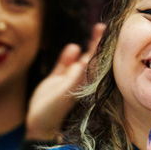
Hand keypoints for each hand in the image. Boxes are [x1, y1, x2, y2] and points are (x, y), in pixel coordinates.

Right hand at [25, 22, 105, 140]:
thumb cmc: (53, 111)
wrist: (38, 122)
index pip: (98, 63)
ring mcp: (69, 79)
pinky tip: (73, 48)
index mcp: (86, 84)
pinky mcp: (57, 79)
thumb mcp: (63, 94)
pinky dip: (68, 56)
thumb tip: (82, 62)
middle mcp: (80, 80)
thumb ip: (72, 78)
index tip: (111, 36)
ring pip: (80, 58)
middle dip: (98, 42)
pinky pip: (64, 64)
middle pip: (92, 58)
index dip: (103, 49)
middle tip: (105, 27)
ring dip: (88, 46)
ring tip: (98, 29)